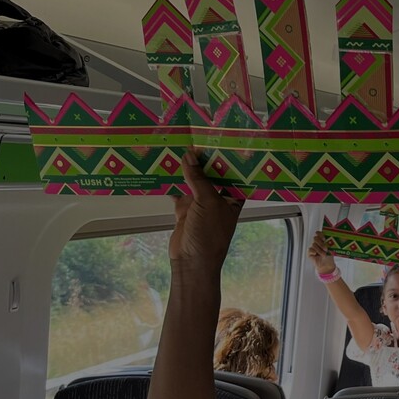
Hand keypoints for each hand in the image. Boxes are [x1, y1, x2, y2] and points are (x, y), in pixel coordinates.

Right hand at [170, 150, 241, 268]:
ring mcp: (201, 205)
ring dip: (186, 170)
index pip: (233, 174)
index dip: (228, 159)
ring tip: (178, 146)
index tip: (221, 139)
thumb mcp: (207, 202)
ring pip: (193, 182)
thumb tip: (190, 155)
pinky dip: (172, 182)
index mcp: (233, 198)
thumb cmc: (210, 235)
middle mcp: (219, 199)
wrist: (191, 262)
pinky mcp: (185, 210)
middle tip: (194, 136)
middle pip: (211, 176)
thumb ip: (198, 179)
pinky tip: (165, 168)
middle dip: (203, 161)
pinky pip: (178, 192)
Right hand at [307, 232, 336, 274]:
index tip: (324, 238)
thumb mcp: (330, 248)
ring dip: (319, 250)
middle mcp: (317, 243)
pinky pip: (310, 249)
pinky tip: (316, 254)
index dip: (320, 234)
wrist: (327, 265)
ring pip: (314, 245)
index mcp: (322, 240)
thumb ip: (329, 243)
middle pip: (315, 238)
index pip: (318, 234)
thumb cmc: (329, 256)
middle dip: (321, 243)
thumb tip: (330, 239)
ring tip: (324, 254)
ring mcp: (313, 247)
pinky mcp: (310, 253)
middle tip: (325, 248)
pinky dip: (314, 251)